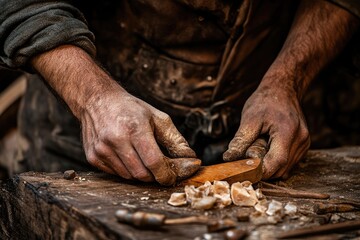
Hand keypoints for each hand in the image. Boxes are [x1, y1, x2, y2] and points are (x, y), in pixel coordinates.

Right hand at [81, 85, 196, 184]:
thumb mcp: (158, 118)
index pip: (154, 162)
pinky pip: (116, 174)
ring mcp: (101, 150)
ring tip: (143, 158)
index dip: (167, 174)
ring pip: (129, 177)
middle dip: (156, 175)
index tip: (173, 177)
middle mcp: (115, 140)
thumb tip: (190, 160)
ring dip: (141, 173)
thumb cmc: (131, 109)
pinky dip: (127, 170)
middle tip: (161, 168)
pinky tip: (128, 156)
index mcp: (134, 128)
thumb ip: (176, 140)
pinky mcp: (93, 157)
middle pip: (142, 174)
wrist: (97, 100)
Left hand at [223, 82, 309, 178]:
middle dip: (264, 170)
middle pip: (282, 168)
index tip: (246, 173)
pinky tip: (266, 152)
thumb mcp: (249, 118)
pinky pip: (290, 162)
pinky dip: (276, 163)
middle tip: (247, 164)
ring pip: (286, 168)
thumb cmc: (265, 101)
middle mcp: (300, 139)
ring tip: (258, 153)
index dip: (261, 171)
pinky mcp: (303, 145)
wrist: (283, 89)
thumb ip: (241, 140)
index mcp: (288, 132)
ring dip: (270, 167)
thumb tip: (229, 158)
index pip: (277, 162)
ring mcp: (304, 143)